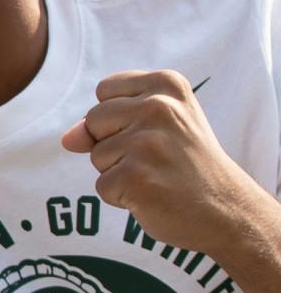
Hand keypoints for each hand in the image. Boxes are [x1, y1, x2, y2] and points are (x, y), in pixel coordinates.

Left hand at [61, 70, 269, 262]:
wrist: (226, 208)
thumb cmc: (186, 162)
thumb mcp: (156, 126)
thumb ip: (107, 121)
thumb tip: (68, 138)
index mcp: (167, 84)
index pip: (104, 90)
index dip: (118, 117)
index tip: (154, 130)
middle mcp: (158, 108)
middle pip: (93, 120)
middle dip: (112, 143)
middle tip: (156, 157)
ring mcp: (146, 143)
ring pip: (96, 154)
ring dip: (117, 171)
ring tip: (157, 175)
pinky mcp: (134, 177)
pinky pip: (101, 186)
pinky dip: (121, 196)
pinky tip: (153, 194)